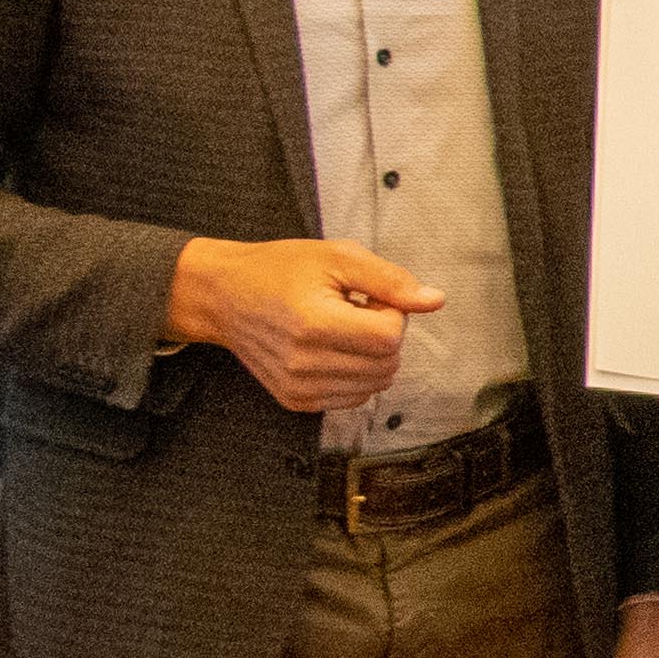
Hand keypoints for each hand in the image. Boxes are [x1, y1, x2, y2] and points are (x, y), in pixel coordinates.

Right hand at [168, 236, 442, 412]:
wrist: (222, 295)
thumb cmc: (278, 269)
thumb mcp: (336, 257)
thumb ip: (390, 279)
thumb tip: (435, 301)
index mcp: (314, 325)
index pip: (390, 337)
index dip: (391, 312)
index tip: (368, 296)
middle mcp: (304, 363)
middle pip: (388, 364)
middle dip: (384, 334)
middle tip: (355, 309)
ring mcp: (298, 387)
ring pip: (375, 384)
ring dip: (370, 356)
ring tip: (340, 328)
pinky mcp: (295, 401)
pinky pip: (354, 397)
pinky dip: (355, 374)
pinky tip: (331, 348)